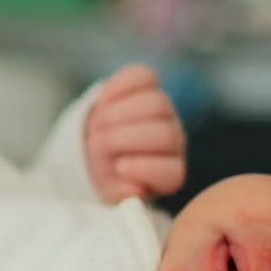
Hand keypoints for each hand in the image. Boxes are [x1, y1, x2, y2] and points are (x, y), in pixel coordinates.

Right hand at [84, 64, 187, 201]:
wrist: (99, 144)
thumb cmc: (108, 173)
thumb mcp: (112, 190)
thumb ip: (121, 194)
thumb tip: (133, 191)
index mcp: (169, 173)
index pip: (171, 171)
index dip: (147, 169)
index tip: (120, 168)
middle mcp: (173, 140)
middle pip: (163, 133)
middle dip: (124, 138)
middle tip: (98, 144)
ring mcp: (164, 109)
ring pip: (155, 103)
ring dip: (119, 114)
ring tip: (99, 124)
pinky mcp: (149, 84)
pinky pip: (142, 76)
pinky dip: (119, 86)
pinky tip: (105, 99)